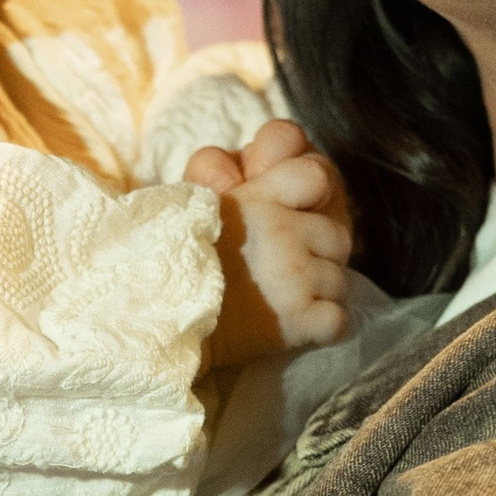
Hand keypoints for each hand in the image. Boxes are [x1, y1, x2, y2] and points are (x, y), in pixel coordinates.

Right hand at [184, 121, 352, 369]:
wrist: (157, 316)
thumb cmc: (172, 255)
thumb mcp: (199, 197)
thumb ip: (228, 170)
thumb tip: (278, 167)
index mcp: (260, 200)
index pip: (316, 176)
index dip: (312, 192)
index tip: (297, 210)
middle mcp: (284, 234)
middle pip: (337, 236)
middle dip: (317, 251)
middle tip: (280, 267)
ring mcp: (296, 279)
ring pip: (338, 281)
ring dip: (317, 292)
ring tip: (277, 298)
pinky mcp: (301, 322)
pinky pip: (336, 322)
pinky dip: (321, 328)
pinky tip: (293, 326)